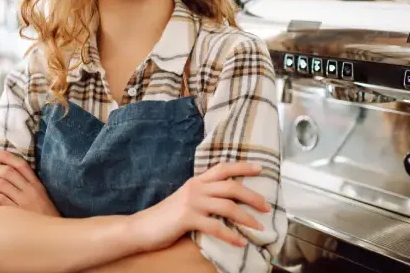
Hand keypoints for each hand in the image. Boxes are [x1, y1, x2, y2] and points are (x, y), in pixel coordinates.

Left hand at [0, 149, 59, 216]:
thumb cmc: (46, 218)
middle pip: (7, 173)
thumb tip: (9, 177)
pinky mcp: (16, 214)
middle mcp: (30, 191)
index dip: (7, 157)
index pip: (21, 165)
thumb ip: (29, 187)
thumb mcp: (42, 198)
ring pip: (0, 185)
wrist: (53, 235)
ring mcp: (23, 202)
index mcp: (37, 185)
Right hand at [128, 162, 271, 251]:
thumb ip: (204, 195)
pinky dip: (230, 235)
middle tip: (266, 207)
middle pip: (231, 187)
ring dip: (246, 218)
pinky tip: (240, 242)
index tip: (260, 169)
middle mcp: (196, 188)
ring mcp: (192, 202)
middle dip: (253, 196)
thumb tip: (227, 201)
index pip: (223, 168)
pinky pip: (215, 227)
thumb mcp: (186, 199)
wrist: (142, 227)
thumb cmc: (166, 216)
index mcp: (197, 181)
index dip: (242, 167)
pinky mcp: (188, 218)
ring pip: (227, 206)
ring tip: (259, 228)